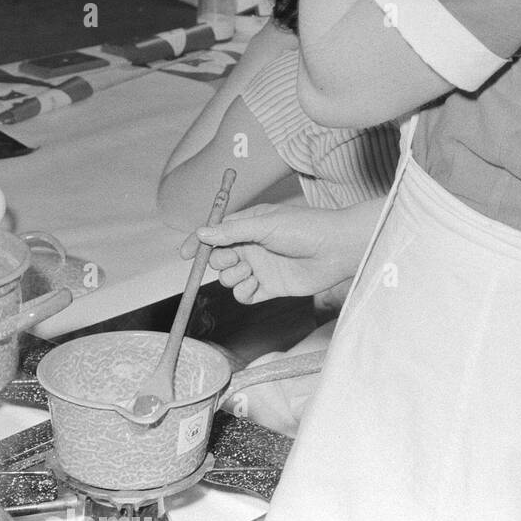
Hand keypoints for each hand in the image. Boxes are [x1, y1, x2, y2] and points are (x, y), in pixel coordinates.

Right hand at [181, 202, 343, 303]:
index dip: (198, 243)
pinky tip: (254, 287)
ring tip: (250, 271)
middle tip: (235, 259)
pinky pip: (245, 295)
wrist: (336, 249)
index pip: (216, 233)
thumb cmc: (305, 228)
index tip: (185, 255)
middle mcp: (252, 246)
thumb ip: (233, 231)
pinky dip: (244, 294)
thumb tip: (201, 233)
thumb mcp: (265, 224)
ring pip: (229, 279)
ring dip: (232, 278)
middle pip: (219, 258)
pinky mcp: (271, 287)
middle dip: (219, 261)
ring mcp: (261, 267)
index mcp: (250, 225)